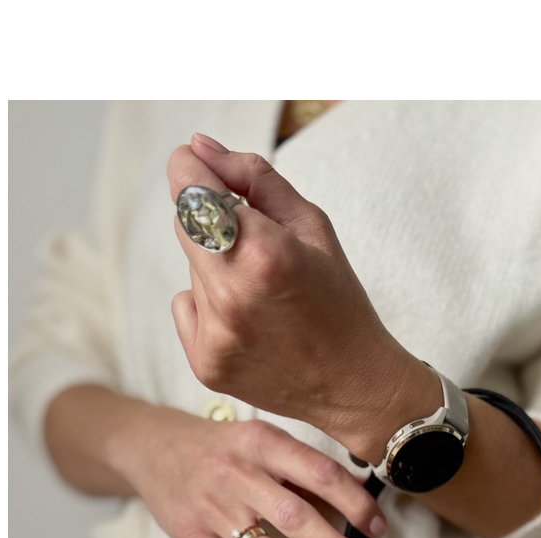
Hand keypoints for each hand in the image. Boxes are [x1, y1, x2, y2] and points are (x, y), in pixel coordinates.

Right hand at [114, 400, 385, 537]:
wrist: (150, 447)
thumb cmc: (220, 448)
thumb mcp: (261, 442)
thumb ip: (304, 469)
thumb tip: (359, 492)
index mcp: (262, 443)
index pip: (318, 473)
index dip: (353, 502)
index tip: (376, 528)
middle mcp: (236, 474)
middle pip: (293, 517)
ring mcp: (212, 508)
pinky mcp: (192, 537)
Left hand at [166, 134, 438, 460]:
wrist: (355, 386)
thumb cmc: (340, 302)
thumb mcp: (313, 227)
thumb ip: (253, 178)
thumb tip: (198, 147)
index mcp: (264, 254)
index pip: (190, 188)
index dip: (192, 170)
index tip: (199, 167)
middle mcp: (231, 296)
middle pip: (185, 225)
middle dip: (212, 221)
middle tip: (259, 246)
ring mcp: (215, 335)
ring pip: (191, 269)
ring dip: (217, 268)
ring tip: (265, 295)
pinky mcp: (205, 363)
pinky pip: (186, 308)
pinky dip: (209, 307)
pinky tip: (251, 322)